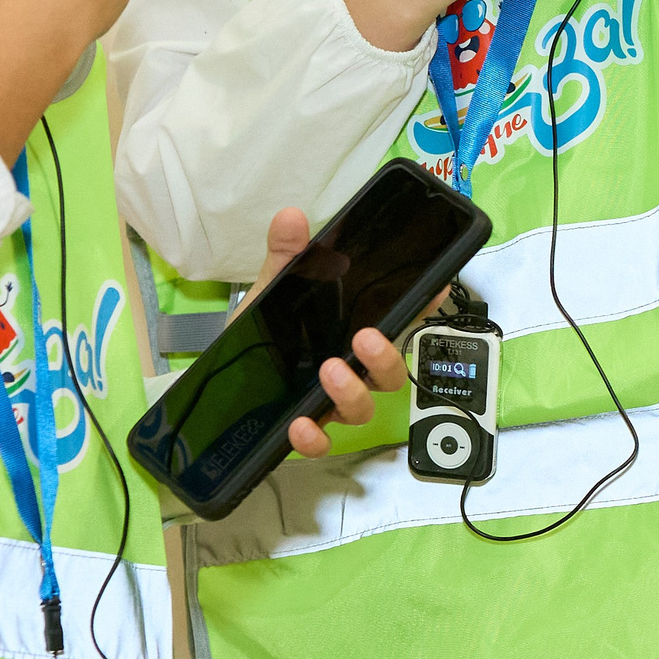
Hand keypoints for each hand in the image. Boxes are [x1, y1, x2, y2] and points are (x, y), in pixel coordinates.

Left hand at [237, 208, 410, 457]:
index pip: (399, 322)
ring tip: (329, 371)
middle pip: (391, 375)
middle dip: (385, 359)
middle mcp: (353, 371)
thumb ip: (285, 257)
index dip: (423, 308)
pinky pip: (322, 443)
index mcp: (354, 332)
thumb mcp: (272, 291)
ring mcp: (332, 402)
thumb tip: (290, 216)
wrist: (224, 377)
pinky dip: (315, 439)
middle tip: (365, 339)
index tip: (434, 291)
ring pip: (364, 408)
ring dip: (353, 392)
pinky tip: (300, 426)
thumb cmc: (264, 332)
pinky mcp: (307, 427)